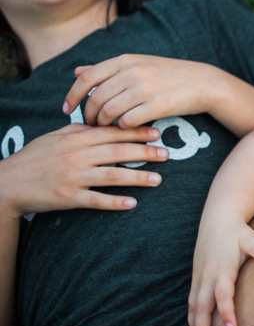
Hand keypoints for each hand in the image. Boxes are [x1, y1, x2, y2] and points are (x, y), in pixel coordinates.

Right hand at [0, 124, 166, 218]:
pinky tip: (132, 203)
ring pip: (111, 176)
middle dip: (144, 153)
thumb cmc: (34, 157)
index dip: (136, 133)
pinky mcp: (67, 198)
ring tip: (158, 179)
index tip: (156, 134)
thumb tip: (105, 122)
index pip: (112, 133)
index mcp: (76, 139)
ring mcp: (72, 177)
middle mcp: (76, 156)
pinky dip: (114, 202)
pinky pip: (95, 200)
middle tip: (166, 154)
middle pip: (117, 152)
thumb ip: (81, 129)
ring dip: (137, 178)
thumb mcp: (56, 137)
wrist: (7, 183)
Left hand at [63, 54, 217, 127]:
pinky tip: (127, 127)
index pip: (87, 78)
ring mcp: (146, 88)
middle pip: (96, 98)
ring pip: (109, 112)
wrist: (203, 82)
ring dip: (104, 124)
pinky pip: (128, 122)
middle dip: (89, 115)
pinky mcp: (158, 105)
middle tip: (90, 123)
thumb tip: (77, 71)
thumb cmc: (168, 74)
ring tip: (107, 127)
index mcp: (126, 60)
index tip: (68, 109)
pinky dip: (122, 128)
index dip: (73, 95)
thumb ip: (107, 69)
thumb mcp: (138, 63)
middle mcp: (134, 72)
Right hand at [189, 221, 253, 325]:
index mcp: (222, 269)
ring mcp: (200, 278)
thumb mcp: (249, 237)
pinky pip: (191, 301)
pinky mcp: (196, 278)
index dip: (227, 311)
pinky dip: (191, 317)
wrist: (217, 220)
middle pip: (203, 306)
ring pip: (194, 306)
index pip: (223, 294)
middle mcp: (208, 276)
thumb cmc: (237, 232)